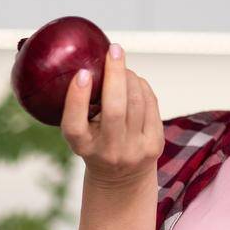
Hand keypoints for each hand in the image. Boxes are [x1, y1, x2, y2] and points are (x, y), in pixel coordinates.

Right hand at [61, 41, 163, 189]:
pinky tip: (134, 81)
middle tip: (113, 51)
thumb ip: (80, 104)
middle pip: (115, 109)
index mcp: (82, 147)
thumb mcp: (81, 130)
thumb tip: (89, 62)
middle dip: (115, 74)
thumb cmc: (95, 143)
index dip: (77, 97)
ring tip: (121, 68)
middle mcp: (108, 151)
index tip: (83, 73)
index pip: (74, 125)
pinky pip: (150, 104)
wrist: (122, 177)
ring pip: (136, 101)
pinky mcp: (154, 145)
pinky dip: (141, 86)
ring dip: (130, 77)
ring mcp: (134, 150)